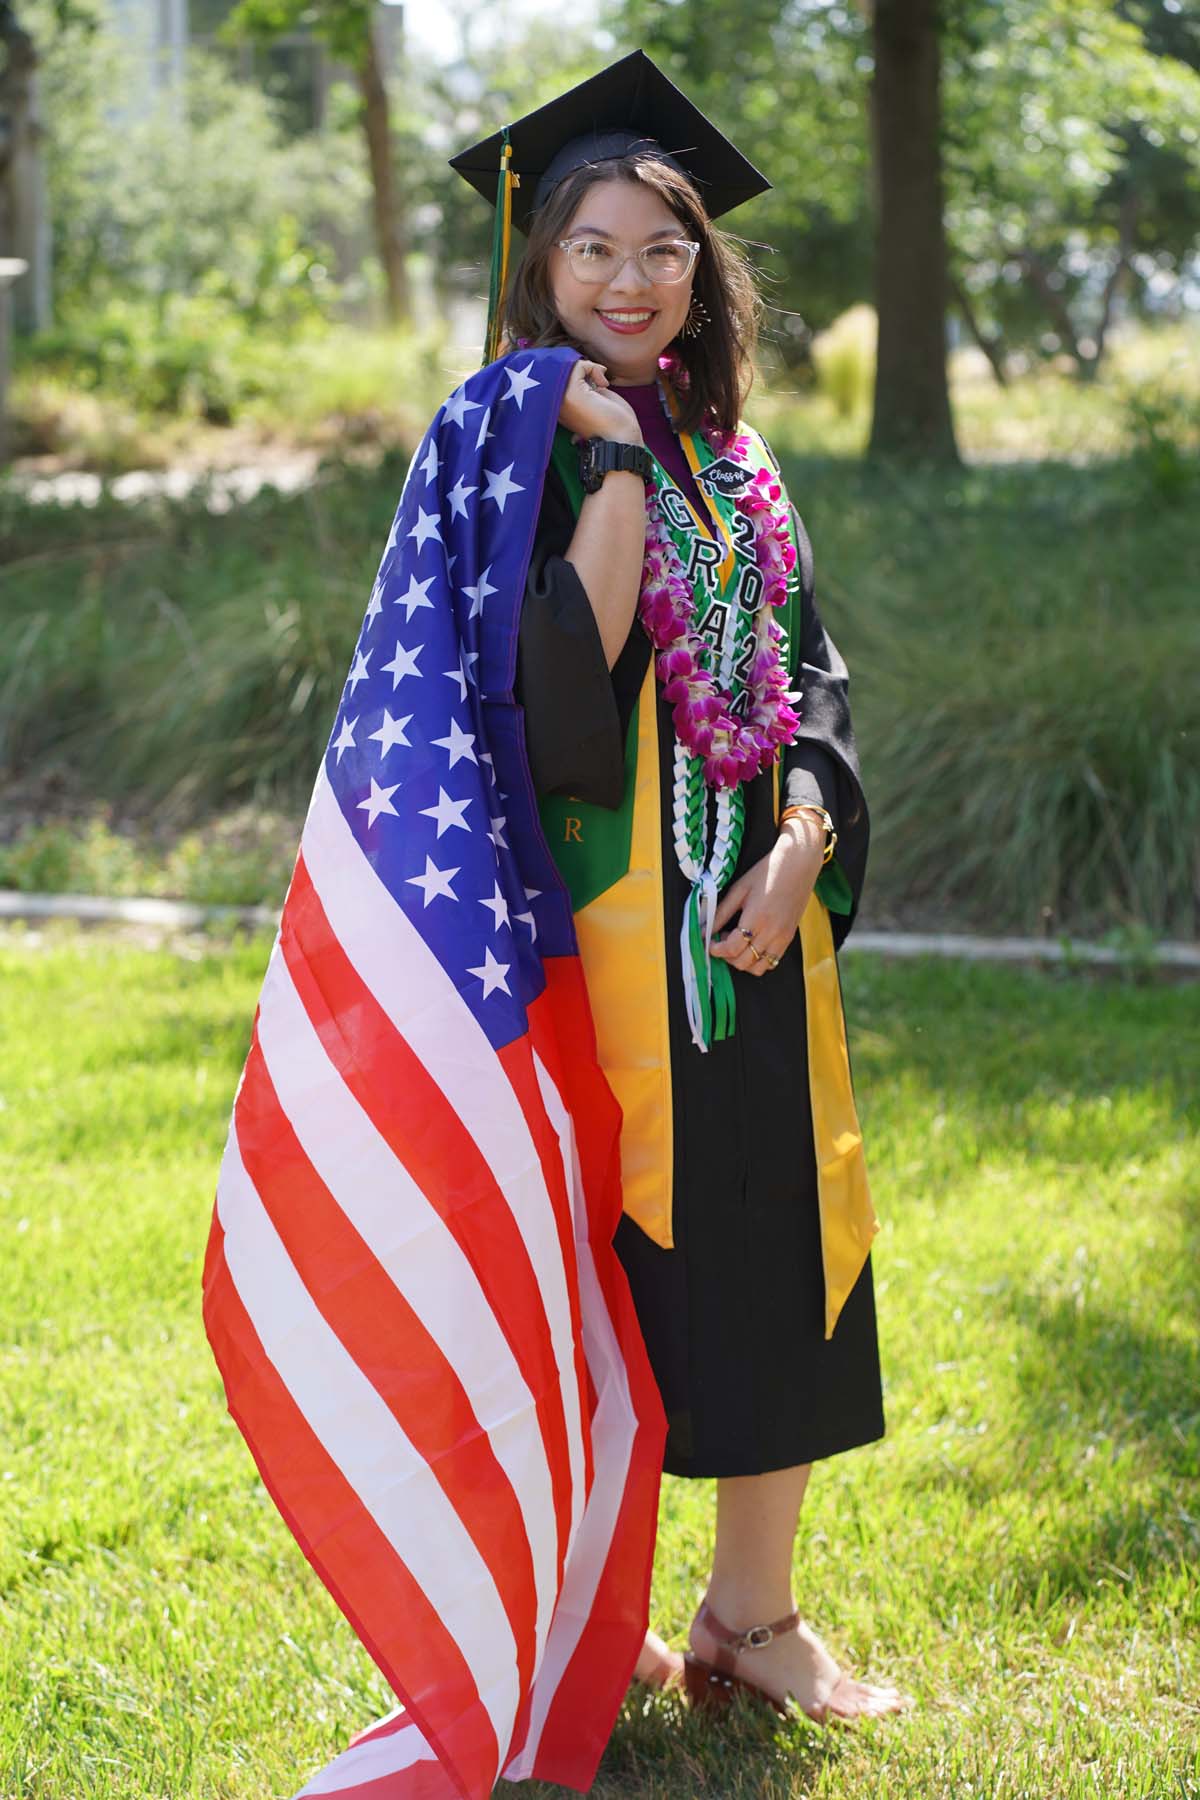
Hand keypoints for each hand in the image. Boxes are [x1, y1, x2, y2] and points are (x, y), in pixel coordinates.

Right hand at [558, 359, 643, 444]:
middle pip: (562, 370)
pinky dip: (593, 368)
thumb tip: (579, 365)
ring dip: (590, 369)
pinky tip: (603, 384)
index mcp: (560, 408)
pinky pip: (577, 366)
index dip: (581, 374)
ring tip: (602, 385)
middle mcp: (555, 404)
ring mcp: (560, 399)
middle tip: (600, 383)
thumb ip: (583, 384)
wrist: (621, 438)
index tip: (597, 385)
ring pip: (568, 366)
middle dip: (583, 369)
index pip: (561, 377)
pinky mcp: (570, 394)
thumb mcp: (594, 397)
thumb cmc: (613, 422)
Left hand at [710, 817, 824, 975]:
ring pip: (758, 967)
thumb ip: (720, 912)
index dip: (716, 950)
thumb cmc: (768, 872)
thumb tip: (704, 929)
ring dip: (742, 961)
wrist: (798, 863)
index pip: (732, 948)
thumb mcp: (739, 889)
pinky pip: (772, 961)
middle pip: (743, 961)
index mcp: (757, 918)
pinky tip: (751, 943)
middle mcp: (772, 932)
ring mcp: (783, 937)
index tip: (709, 943)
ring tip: (736, 943)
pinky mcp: (790, 937)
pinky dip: (758, 960)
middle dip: (726, 956)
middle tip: (721, 940)